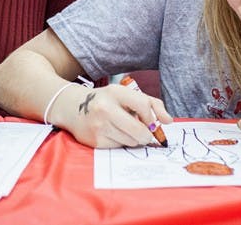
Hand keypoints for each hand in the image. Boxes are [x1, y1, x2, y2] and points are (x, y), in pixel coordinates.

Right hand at [53, 84, 172, 147]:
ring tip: (122, 128)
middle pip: (140, 131)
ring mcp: (99, 126)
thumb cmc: (106, 100)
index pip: (144, 105)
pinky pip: (119, 147)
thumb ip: (151, 104)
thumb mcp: (126, 95)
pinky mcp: (95, 141)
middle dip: (146, 134)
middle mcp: (106, 108)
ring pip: (131, 141)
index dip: (151, 117)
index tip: (149, 120)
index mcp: (115, 92)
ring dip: (132, 138)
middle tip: (143, 131)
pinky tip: (111, 133)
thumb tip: (168, 121)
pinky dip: (120, 143)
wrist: (72, 107)